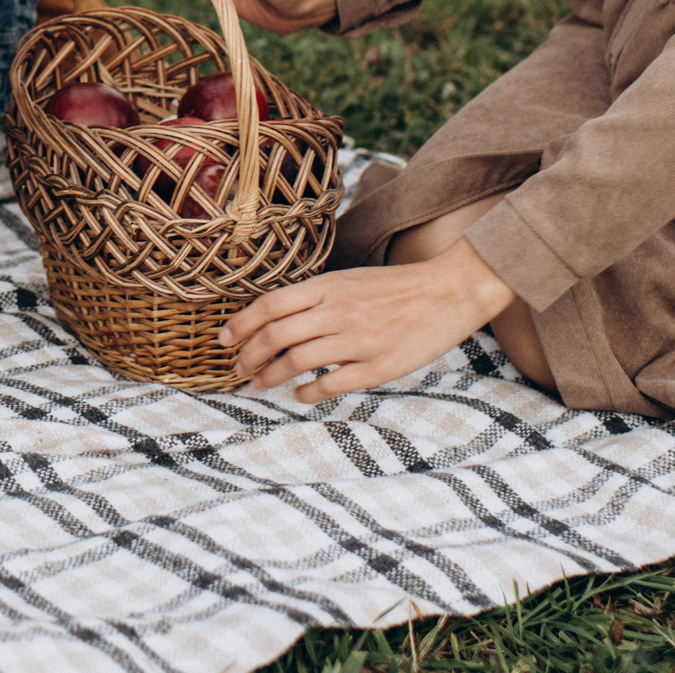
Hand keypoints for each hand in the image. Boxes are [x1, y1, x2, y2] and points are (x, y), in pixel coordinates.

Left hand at [220, 237, 514, 402]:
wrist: (449, 291)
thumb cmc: (396, 287)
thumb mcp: (351, 279)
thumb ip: (317, 297)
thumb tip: (276, 318)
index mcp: (330, 286)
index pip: (271, 305)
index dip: (242, 323)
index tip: (225, 339)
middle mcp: (339, 311)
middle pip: (277, 335)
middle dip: (250, 354)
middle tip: (238, 368)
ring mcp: (358, 340)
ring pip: (297, 361)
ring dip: (271, 375)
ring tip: (260, 383)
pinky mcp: (378, 367)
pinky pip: (331, 384)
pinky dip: (307, 392)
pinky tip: (300, 394)